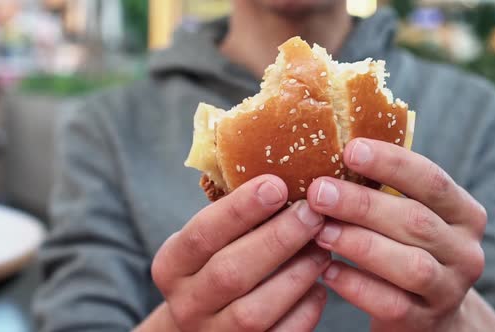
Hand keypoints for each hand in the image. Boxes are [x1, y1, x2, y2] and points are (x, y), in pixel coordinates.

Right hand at [149, 175, 329, 331]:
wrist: (202, 327)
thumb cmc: (213, 267)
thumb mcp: (207, 241)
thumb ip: (231, 215)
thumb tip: (283, 170)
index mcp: (171, 266)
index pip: (201, 234)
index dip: (239, 209)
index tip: (276, 184)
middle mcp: (186, 304)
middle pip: (231, 273)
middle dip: (277, 239)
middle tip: (313, 212)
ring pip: (255, 310)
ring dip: (296, 274)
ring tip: (323, 246)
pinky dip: (305, 309)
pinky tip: (320, 285)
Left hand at [307, 138, 494, 331]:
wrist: (427, 311)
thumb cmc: (405, 247)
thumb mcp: (405, 214)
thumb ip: (382, 189)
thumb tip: (328, 153)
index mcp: (464, 212)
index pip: (432, 180)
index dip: (391, 163)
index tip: (350, 150)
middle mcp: (465, 250)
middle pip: (415, 220)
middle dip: (362, 204)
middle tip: (318, 192)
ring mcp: (450, 289)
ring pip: (410, 264)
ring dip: (359, 243)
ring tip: (320, 231)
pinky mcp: (426, 321)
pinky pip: (391, 303)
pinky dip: (356, 285)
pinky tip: (327, 271)